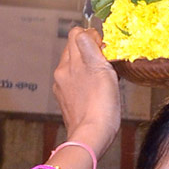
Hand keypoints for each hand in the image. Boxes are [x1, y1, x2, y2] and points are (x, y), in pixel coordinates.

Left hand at [53, 27, 120, 157]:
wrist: (91, 136)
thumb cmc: (100, 105)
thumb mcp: (100, 68)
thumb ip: (89, 47)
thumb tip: (85, 32)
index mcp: (69, 62)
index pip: (76, 34)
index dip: (92, 36)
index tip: (104, 47)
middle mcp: (62, 72)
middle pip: (74, 49)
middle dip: (90, 50)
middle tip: (106, 62)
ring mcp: (62, 87)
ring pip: (75, 66)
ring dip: (88, 66)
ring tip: (103, 79)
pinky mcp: (66, 101)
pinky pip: (75, 82)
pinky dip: (85, 81)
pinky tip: (96, 92)